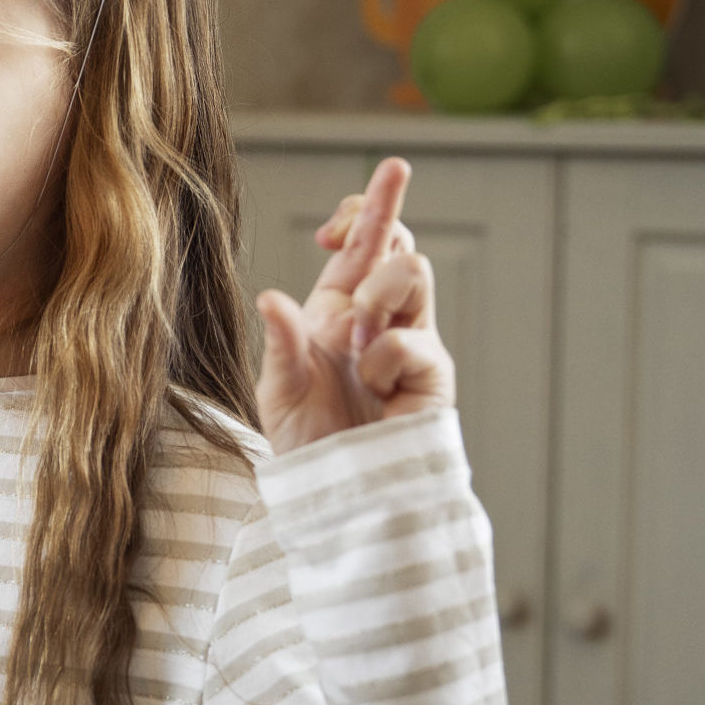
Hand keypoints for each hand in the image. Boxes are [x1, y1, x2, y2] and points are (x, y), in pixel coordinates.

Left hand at [255, 157, 454, 454]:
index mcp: (340, 310)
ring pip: (414, 271)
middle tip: (340, 249)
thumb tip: (271, 297)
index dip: (363, 211)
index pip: (364, 240)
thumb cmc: (310, 442)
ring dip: (376, 294)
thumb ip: (282, 343)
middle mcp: (380, 317)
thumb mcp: (280, 391)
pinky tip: (375, 387)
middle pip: (400, 239)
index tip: (330, 227)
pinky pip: (412, 338)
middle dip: (384, 216)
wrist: (341, 493)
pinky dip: (383, 358)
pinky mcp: (432, 372)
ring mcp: (411, 340)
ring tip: (355, 340)